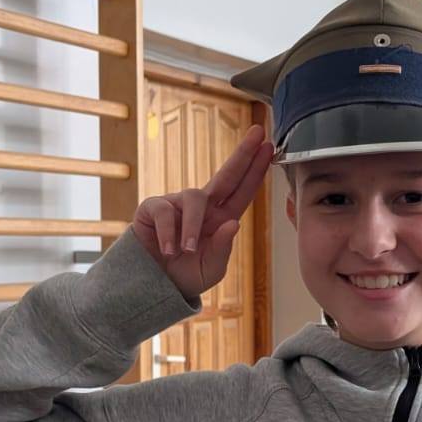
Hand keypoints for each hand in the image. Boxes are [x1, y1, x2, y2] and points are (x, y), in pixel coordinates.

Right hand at [131, 124, 274, 301]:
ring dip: (192, 225)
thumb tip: (233, 223)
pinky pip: (163, 210)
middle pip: (226, 175)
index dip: (256, 171)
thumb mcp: (210, 269)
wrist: (152, 288)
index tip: (269, 147)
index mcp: (221, 219)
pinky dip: (168, 232)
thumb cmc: (185, 276)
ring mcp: (177, 204)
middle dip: (243, 154)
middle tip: (258, 133)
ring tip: (187, 249)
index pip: (242, 191)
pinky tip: (168, 249)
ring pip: (194, 198)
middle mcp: (202, 207)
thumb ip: (222, 249)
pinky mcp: (152, 208)